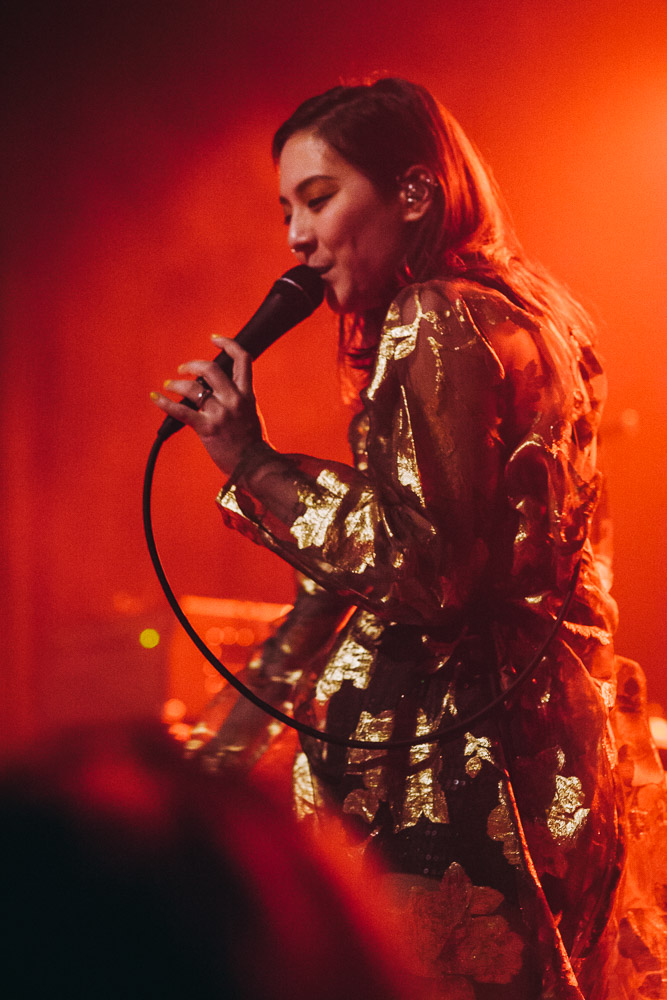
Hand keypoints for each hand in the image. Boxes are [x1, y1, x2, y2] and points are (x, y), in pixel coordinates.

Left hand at [151, 337, 264, 477]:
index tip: (214, 340)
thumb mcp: (252, 413)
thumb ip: (239, 398)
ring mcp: (221, 414)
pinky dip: (164, 403)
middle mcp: (234, 400)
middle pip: (211, 369)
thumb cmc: (252, 443)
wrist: (255, 465)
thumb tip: (219, 388)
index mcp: (247, 394)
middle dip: (193, 365)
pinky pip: (181, 411)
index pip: (242, 359)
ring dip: (176, 384)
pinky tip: (155, 397)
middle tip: (182, 369)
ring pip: (193, 388)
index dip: (228, 344)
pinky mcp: (207, 428)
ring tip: (169, 385)